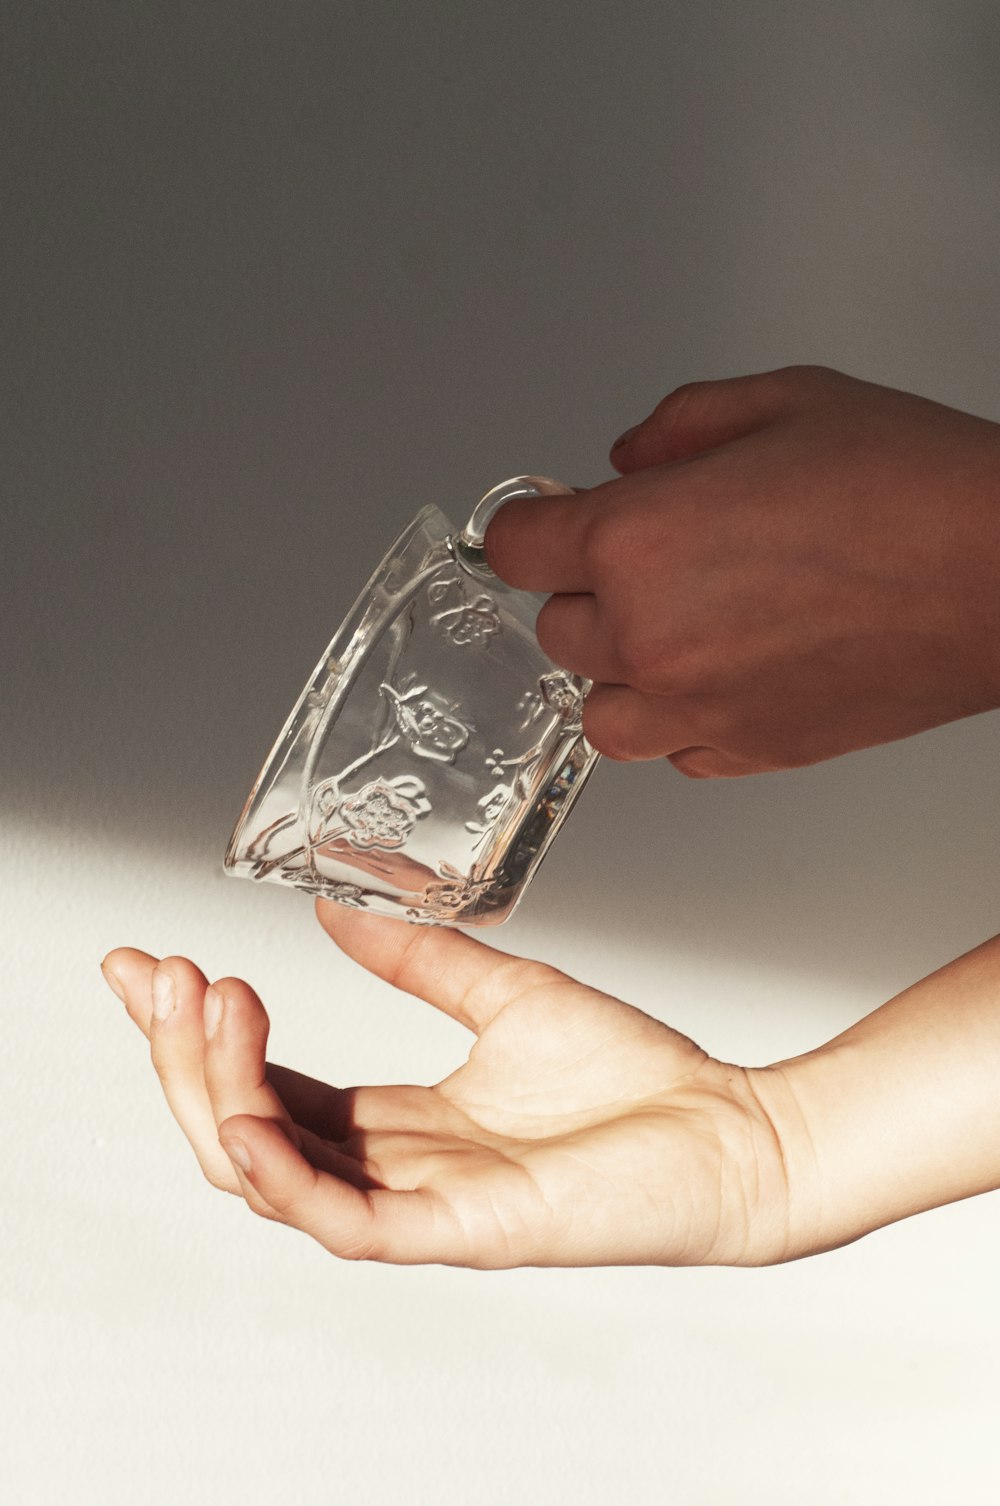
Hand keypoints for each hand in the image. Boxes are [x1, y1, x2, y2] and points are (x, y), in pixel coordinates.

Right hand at [101, 903, 803, 1267]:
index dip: (200, 1032)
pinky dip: (282, 1174)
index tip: (149, 964)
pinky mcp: (460, 1232)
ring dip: (218, 1093)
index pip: (267, 1085)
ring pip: (270, 1177)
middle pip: (243, 1129)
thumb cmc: (636, 1079)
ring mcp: (420, 1206)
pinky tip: (248, 1112)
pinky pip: (342, 1222)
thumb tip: (328, 907)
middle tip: (155, 977)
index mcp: (399, 1119)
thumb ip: (417, 958)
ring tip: (208, 1006)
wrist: (731, 1130)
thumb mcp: (505, 992)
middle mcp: (393, 1167)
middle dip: (183, 1056)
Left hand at [485, 365, 999, 775]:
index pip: (515, 546)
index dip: (530, 525)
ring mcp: (698, 706)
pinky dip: (682, 717)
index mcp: (638, 540)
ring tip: (681, 627)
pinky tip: (728, 671)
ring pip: (600, 712)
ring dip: (622, 670)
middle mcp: (651, 635)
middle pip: (555, 629)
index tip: (545, 522)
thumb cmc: (914, 490)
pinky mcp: (750, 751)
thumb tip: (628, 458)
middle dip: (588, 590)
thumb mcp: (785, 401)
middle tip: (651, 559)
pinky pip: (674, 751)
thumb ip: (679, 426)